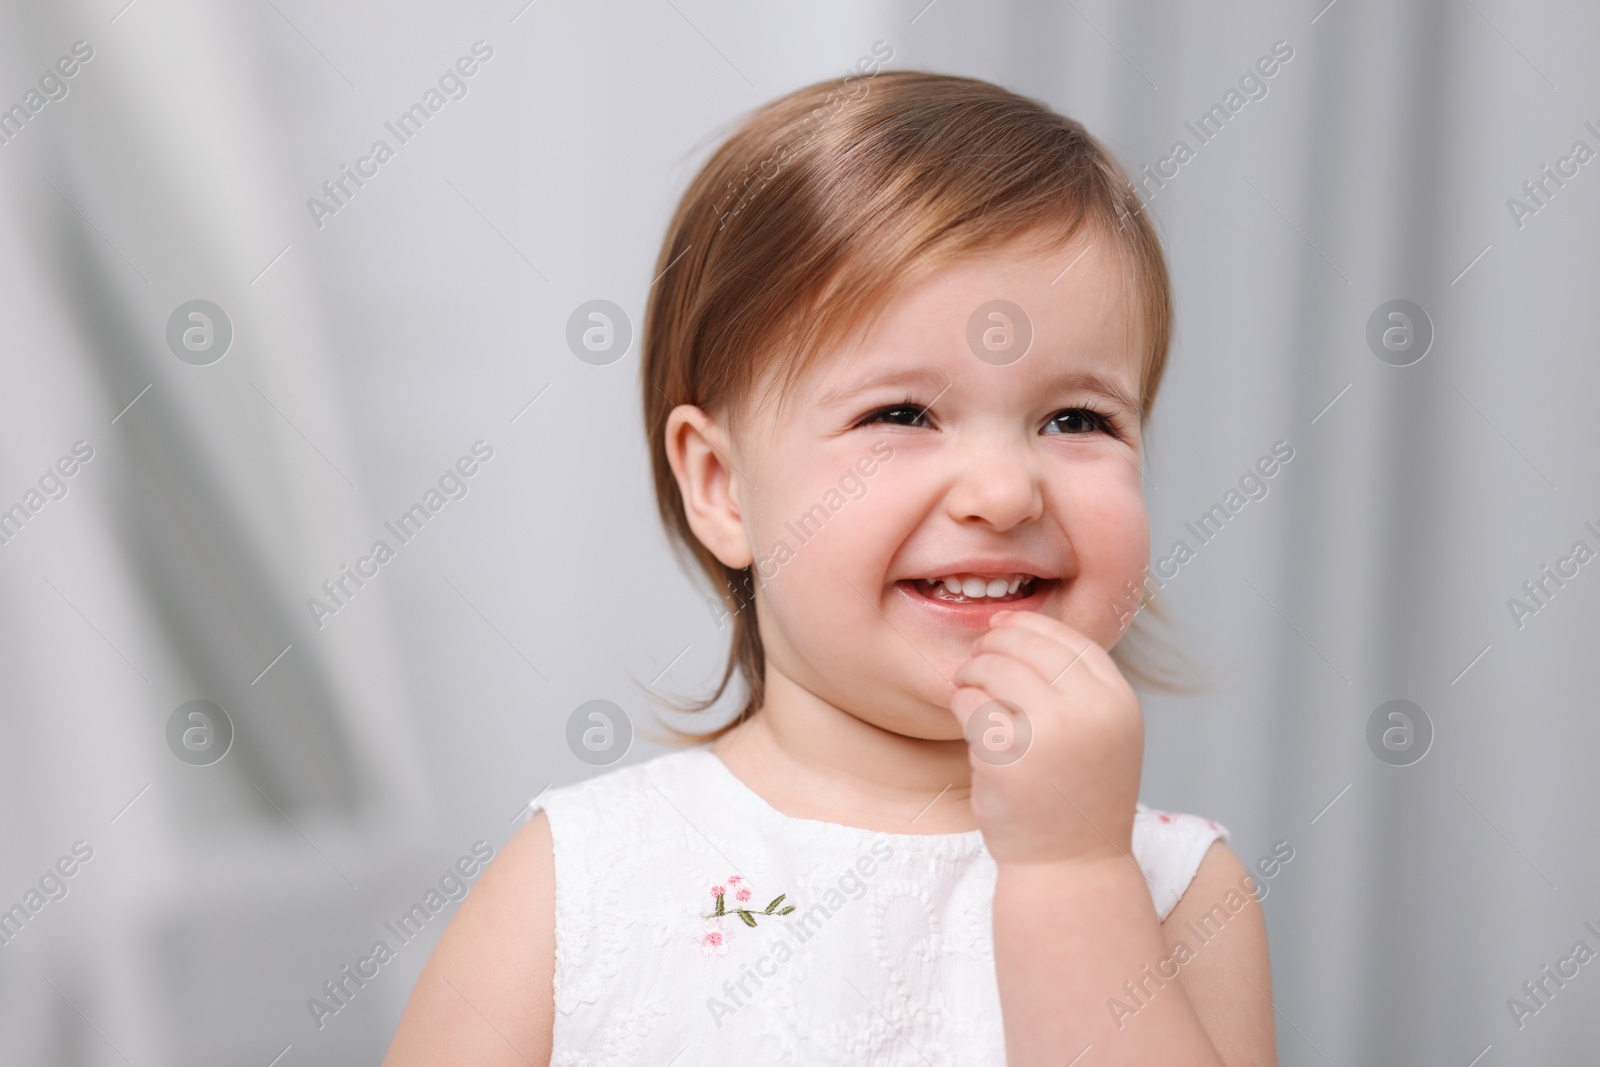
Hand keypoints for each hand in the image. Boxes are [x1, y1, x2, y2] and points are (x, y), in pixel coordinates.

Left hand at [949, 610, 1143, 866]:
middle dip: (993, 645)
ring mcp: (1050, 733)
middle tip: (976, 660)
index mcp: (1118, 702)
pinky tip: (967, 720)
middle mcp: (1090, 712)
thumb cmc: (1077, 796)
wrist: (1071, 866)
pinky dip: (961, 705)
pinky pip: (970, 704)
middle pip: (1027, 647)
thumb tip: (1017, 625)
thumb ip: (1076, 685)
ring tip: (968, 688)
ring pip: (993, 669)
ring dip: (971, 673)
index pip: (1069, 640)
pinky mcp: (1008, 755)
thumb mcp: (1100, 734)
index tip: (1001, 627)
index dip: (1029, 626)